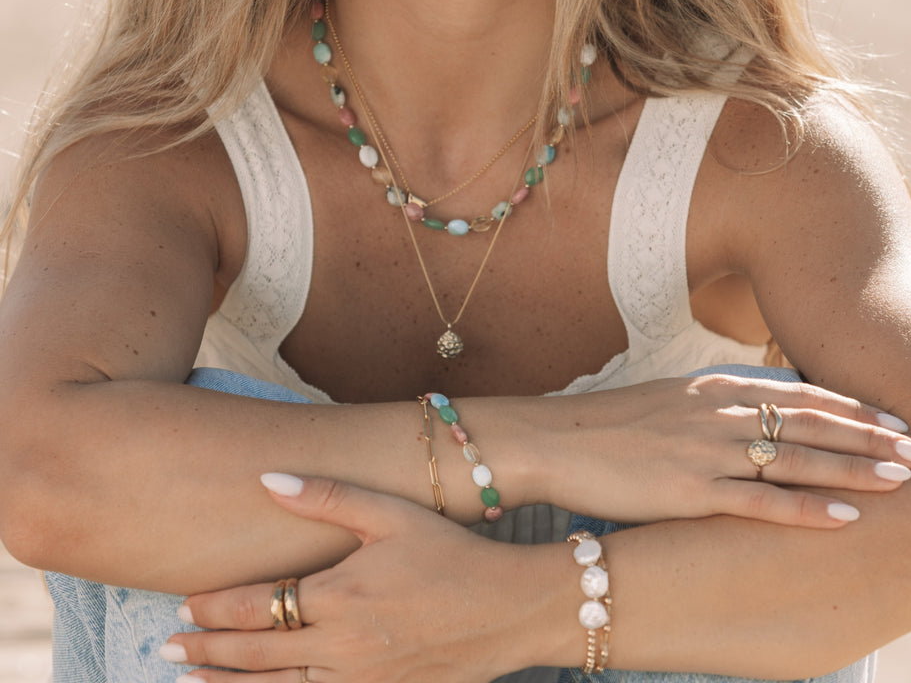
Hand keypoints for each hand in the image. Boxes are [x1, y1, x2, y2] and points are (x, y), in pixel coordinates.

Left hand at [161, 474, 519, 682]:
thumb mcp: (392, 514)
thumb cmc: (452, 553)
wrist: (510, 608)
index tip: (186, 601)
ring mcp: (360, 679)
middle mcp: (341, 645)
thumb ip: (329, 496)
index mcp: (339, 595)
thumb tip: (270, 479)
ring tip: (192, 680)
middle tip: (168, 644)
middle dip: (207, 649)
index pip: (257, 605)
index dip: (216, 605)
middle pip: (255, 652)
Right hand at [532, 373, 910, 526]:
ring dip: (855, 470)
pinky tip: (846, 519)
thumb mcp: (670, 403)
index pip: (800, 395)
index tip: (894, 420)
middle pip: (811, 423)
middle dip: (870, 437)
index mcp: (716, 390)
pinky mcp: (689, 490)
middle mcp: (720, 413)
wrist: (554, 440)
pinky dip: (808, 510)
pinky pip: (761, 502)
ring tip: (903, 481)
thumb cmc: (611, 426)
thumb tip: (755, 415)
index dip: (852, 409)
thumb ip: (716, 407)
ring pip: (798, 460)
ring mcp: (707, 451)